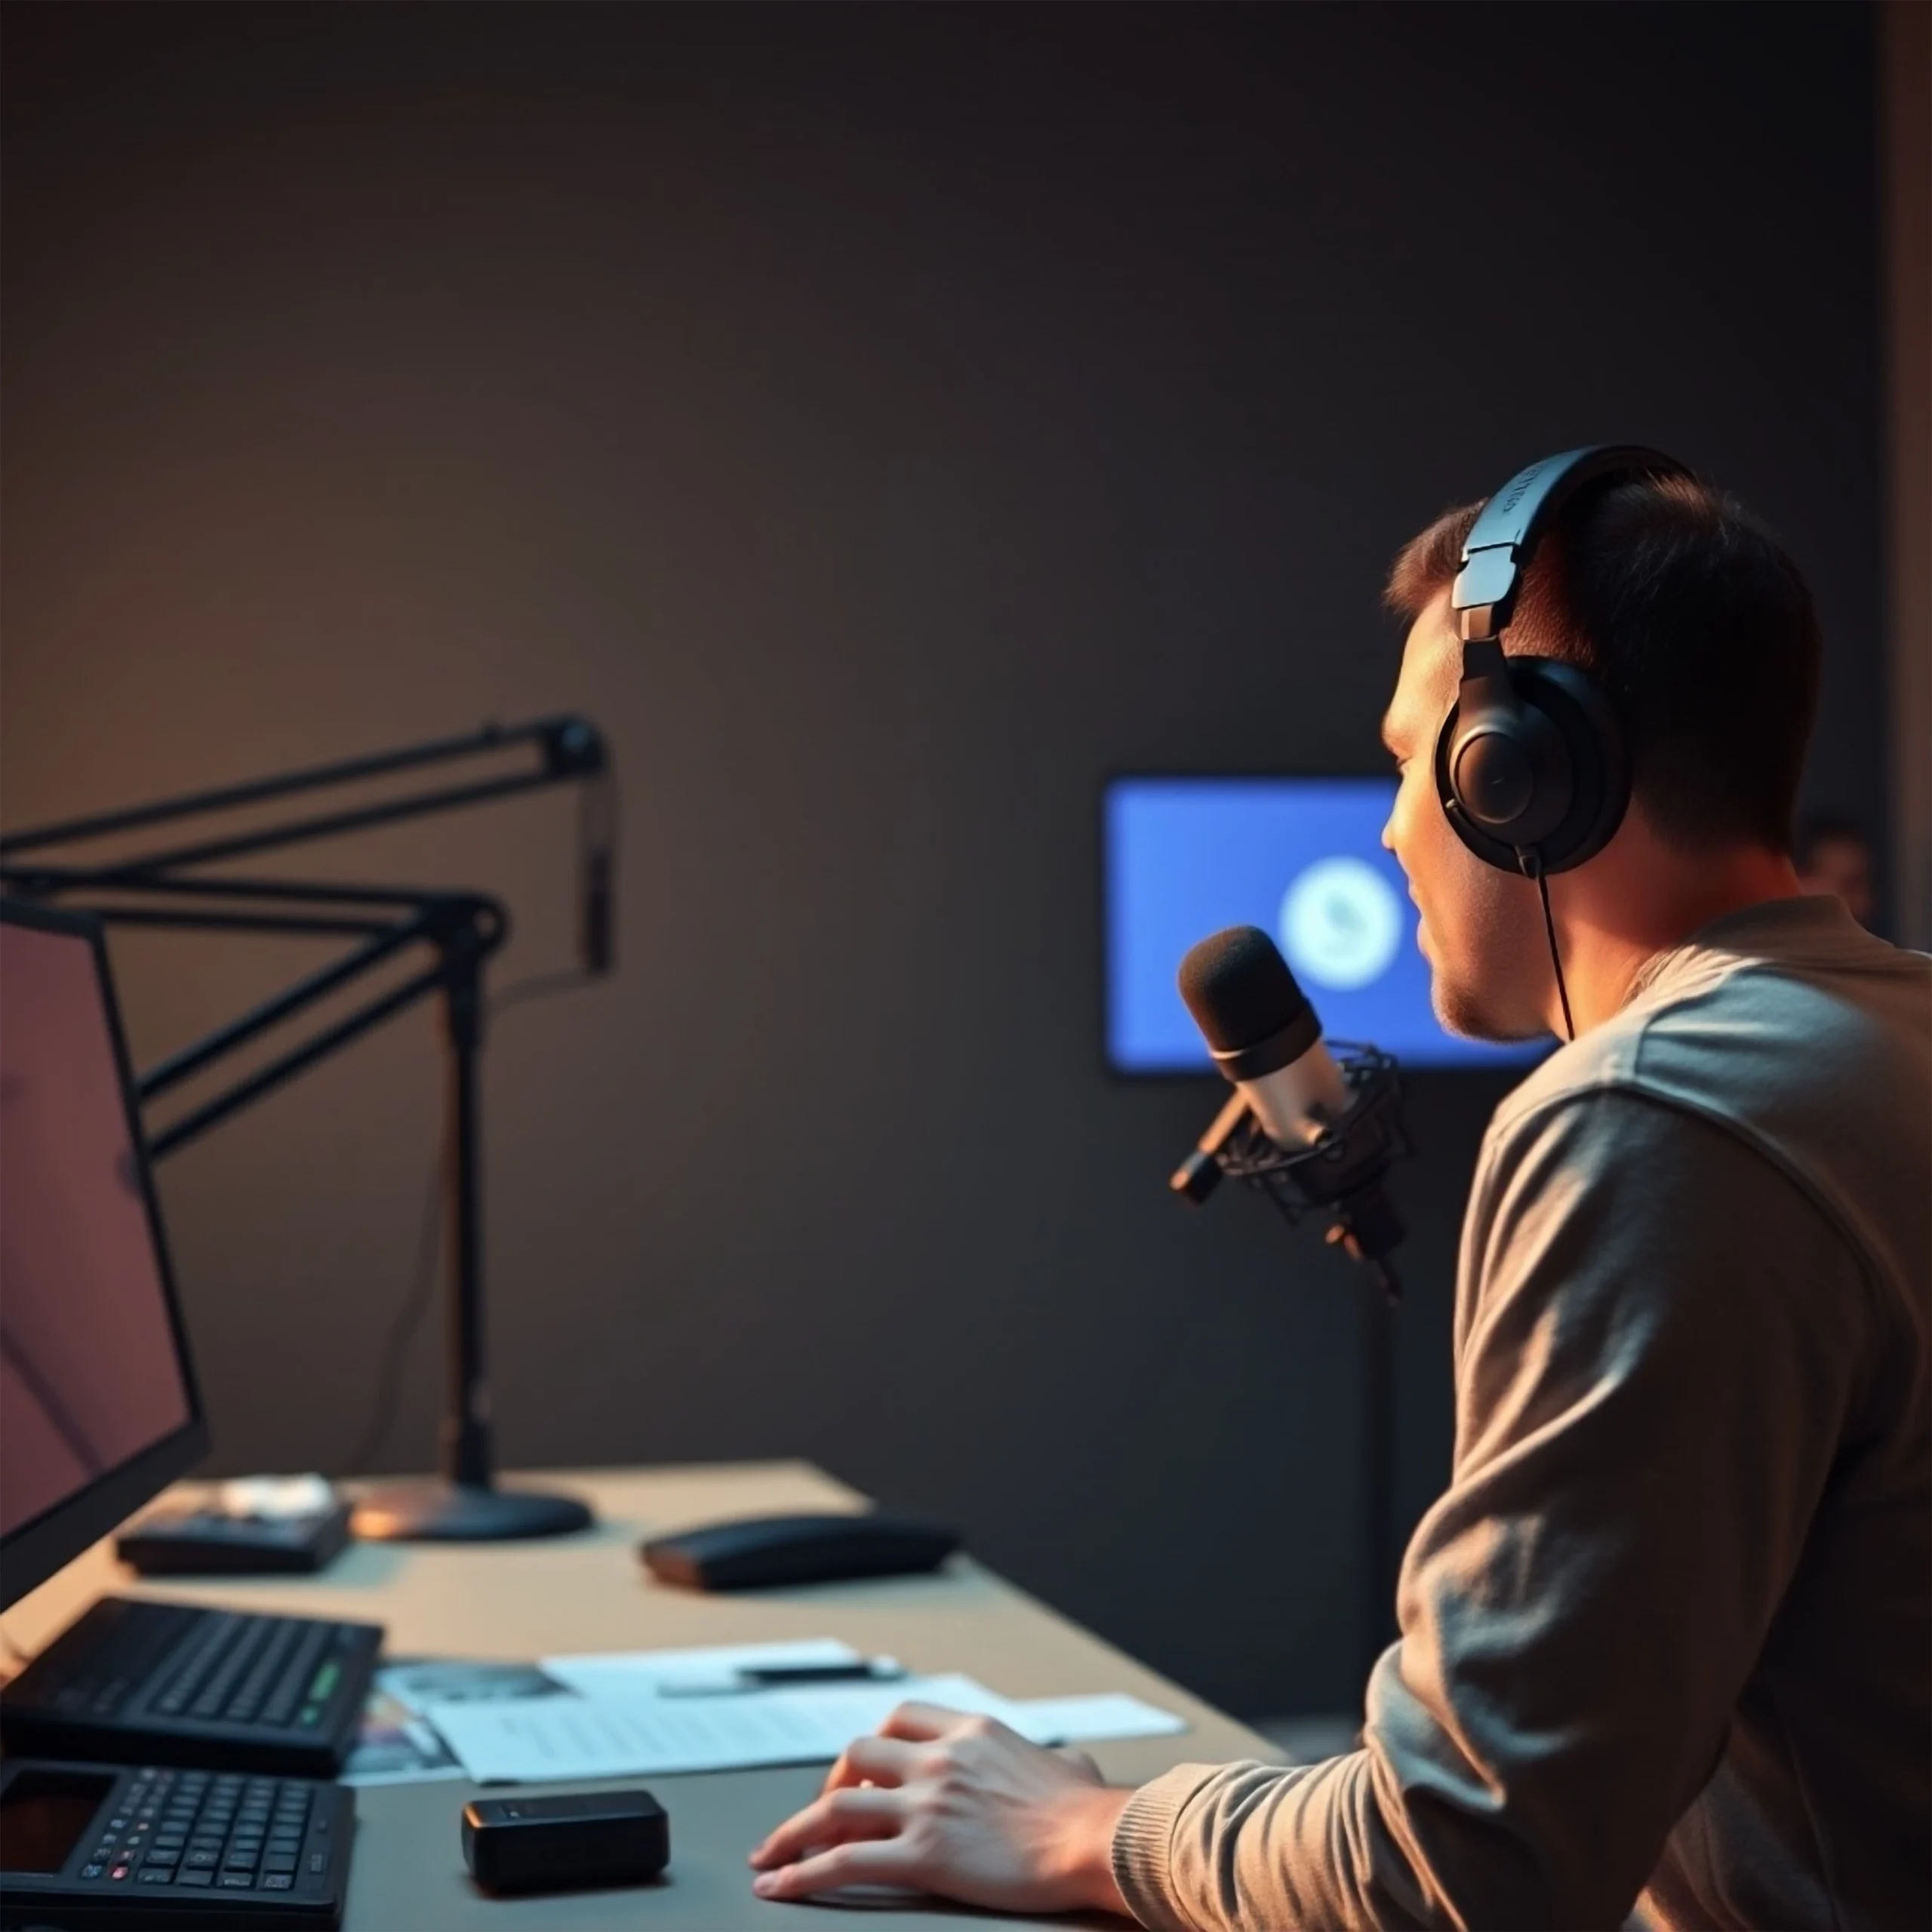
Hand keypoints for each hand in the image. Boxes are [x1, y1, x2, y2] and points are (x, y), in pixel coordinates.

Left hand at [748, 1700, 1133, 1912]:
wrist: (1095, 1838)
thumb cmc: (1089, 1811)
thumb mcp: (1066, 1766)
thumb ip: (1053, 1761)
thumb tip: (1070, 1768)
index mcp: (970, 1731)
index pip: (900, 1718)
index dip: (874, 1747)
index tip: (862, 1773)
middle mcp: (940, 1759)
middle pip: (858, 1755)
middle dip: (829, 1785)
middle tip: (816, 1817)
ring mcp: (927, 1804)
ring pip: (835, 1808)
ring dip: (793, 1831)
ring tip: (769, 1856)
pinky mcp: (922, 1855)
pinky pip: (842, 1861)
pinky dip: (801, 1873)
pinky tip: (779, 1886)